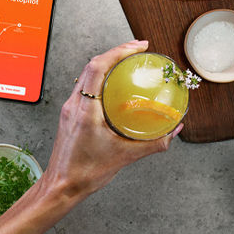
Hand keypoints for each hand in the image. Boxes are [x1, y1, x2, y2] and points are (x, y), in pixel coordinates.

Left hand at [44, 39, 181, 200]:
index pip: (98, 67)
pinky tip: (114, 86)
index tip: (138, 47)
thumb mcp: (125, 156)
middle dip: (116, 52)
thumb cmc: (85, 174)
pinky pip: (85, 87)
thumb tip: (173, 131)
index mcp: (85, 110)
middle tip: (137, 50)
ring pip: (87, 74)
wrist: (61, 187)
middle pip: (92, 65)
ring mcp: (70, 108)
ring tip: (126, 62)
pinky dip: (100, 79)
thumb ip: (153, 143)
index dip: (118, 51)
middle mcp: (74, 104)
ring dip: (106, 63)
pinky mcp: (70, 114)